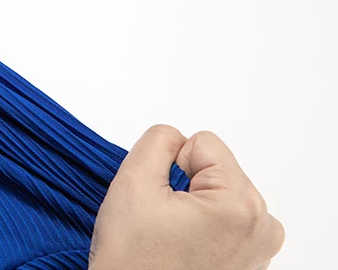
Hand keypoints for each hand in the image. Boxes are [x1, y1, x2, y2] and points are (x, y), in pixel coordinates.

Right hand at [89, 125, 283, 269]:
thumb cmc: (133, 260)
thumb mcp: (132, 181)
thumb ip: (157, 140)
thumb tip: (174, 138)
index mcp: (240, 203)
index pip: (202, 143)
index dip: (170, 164)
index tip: (161, 200)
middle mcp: (262, 225)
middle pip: (214, 168)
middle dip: (184, 187)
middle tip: (163, 221)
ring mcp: (260, 247)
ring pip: (217, 192)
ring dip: (193, 206)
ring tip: (173, 237)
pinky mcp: (251, 260)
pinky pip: (223, 218)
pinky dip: (202, 226)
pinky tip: (184, 249)